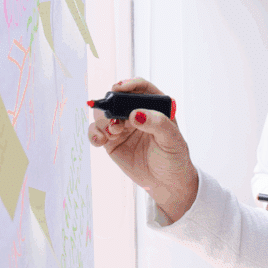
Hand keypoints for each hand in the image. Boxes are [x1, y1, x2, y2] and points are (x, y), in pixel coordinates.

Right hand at [87, 78, 197, 221]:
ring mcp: (122, 127)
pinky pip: (96, 132)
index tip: (120, 88)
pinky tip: (100, 140)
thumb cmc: (174, 157)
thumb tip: (135, 114)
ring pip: (103, 114)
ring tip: (112, 133)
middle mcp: (136, 113)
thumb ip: (157, 124)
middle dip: (111, 105)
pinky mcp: (111, 141)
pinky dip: (94, 133)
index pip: (140, 88)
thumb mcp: (172, 140)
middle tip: (114, 119)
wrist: (167, 183)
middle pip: (117, 99)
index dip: (129, 84)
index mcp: (155, 106)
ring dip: (102, 121)